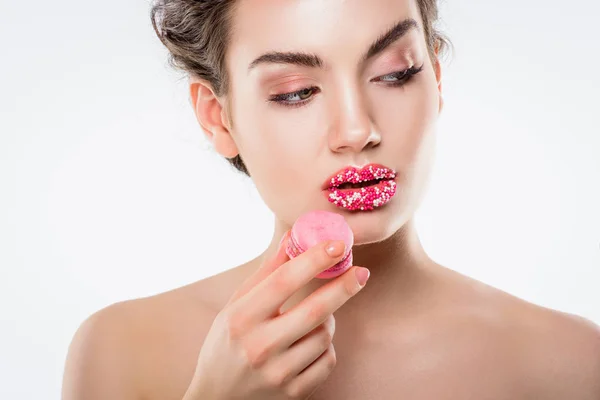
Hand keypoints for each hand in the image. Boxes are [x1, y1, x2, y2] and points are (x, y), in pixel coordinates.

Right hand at [183, 231, 369, 399]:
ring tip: (313, 317)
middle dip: (343, 287)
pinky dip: (325, 347)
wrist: (218, 396)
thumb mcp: (236, 305)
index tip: (338, 244)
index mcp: (241, 318)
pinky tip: (310, 343)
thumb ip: (266, 272)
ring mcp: (278, 373)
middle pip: (314, 310)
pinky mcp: (294, 393)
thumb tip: (293, 237)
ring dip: (327, 319)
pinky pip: (327, 360)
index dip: (314, 260)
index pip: (283, 282)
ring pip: (324, 335)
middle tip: (361, 272)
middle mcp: (259, 347)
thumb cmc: (228, 342)